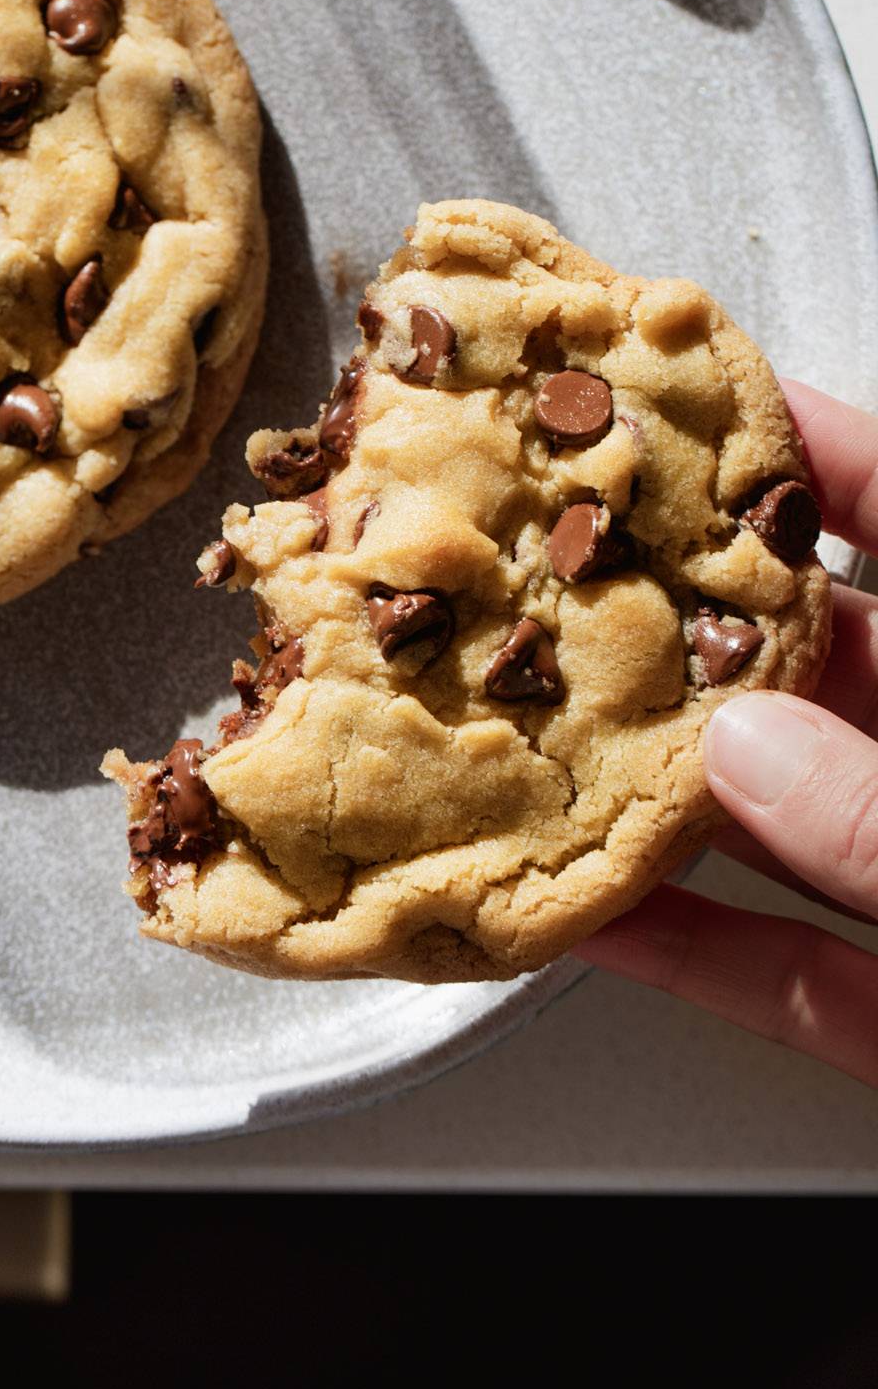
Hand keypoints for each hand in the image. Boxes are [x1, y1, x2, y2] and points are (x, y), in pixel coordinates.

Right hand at [578, 380, 877, 1084]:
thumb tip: (750, 757)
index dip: (836, 460)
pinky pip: (802, 981)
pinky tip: (597, 920)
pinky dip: (701, 957)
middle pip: (851, 671)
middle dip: (706, 630)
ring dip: (674, 796)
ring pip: (803, 829)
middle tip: (568, 585)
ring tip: (541, 741)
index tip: (704, 408)